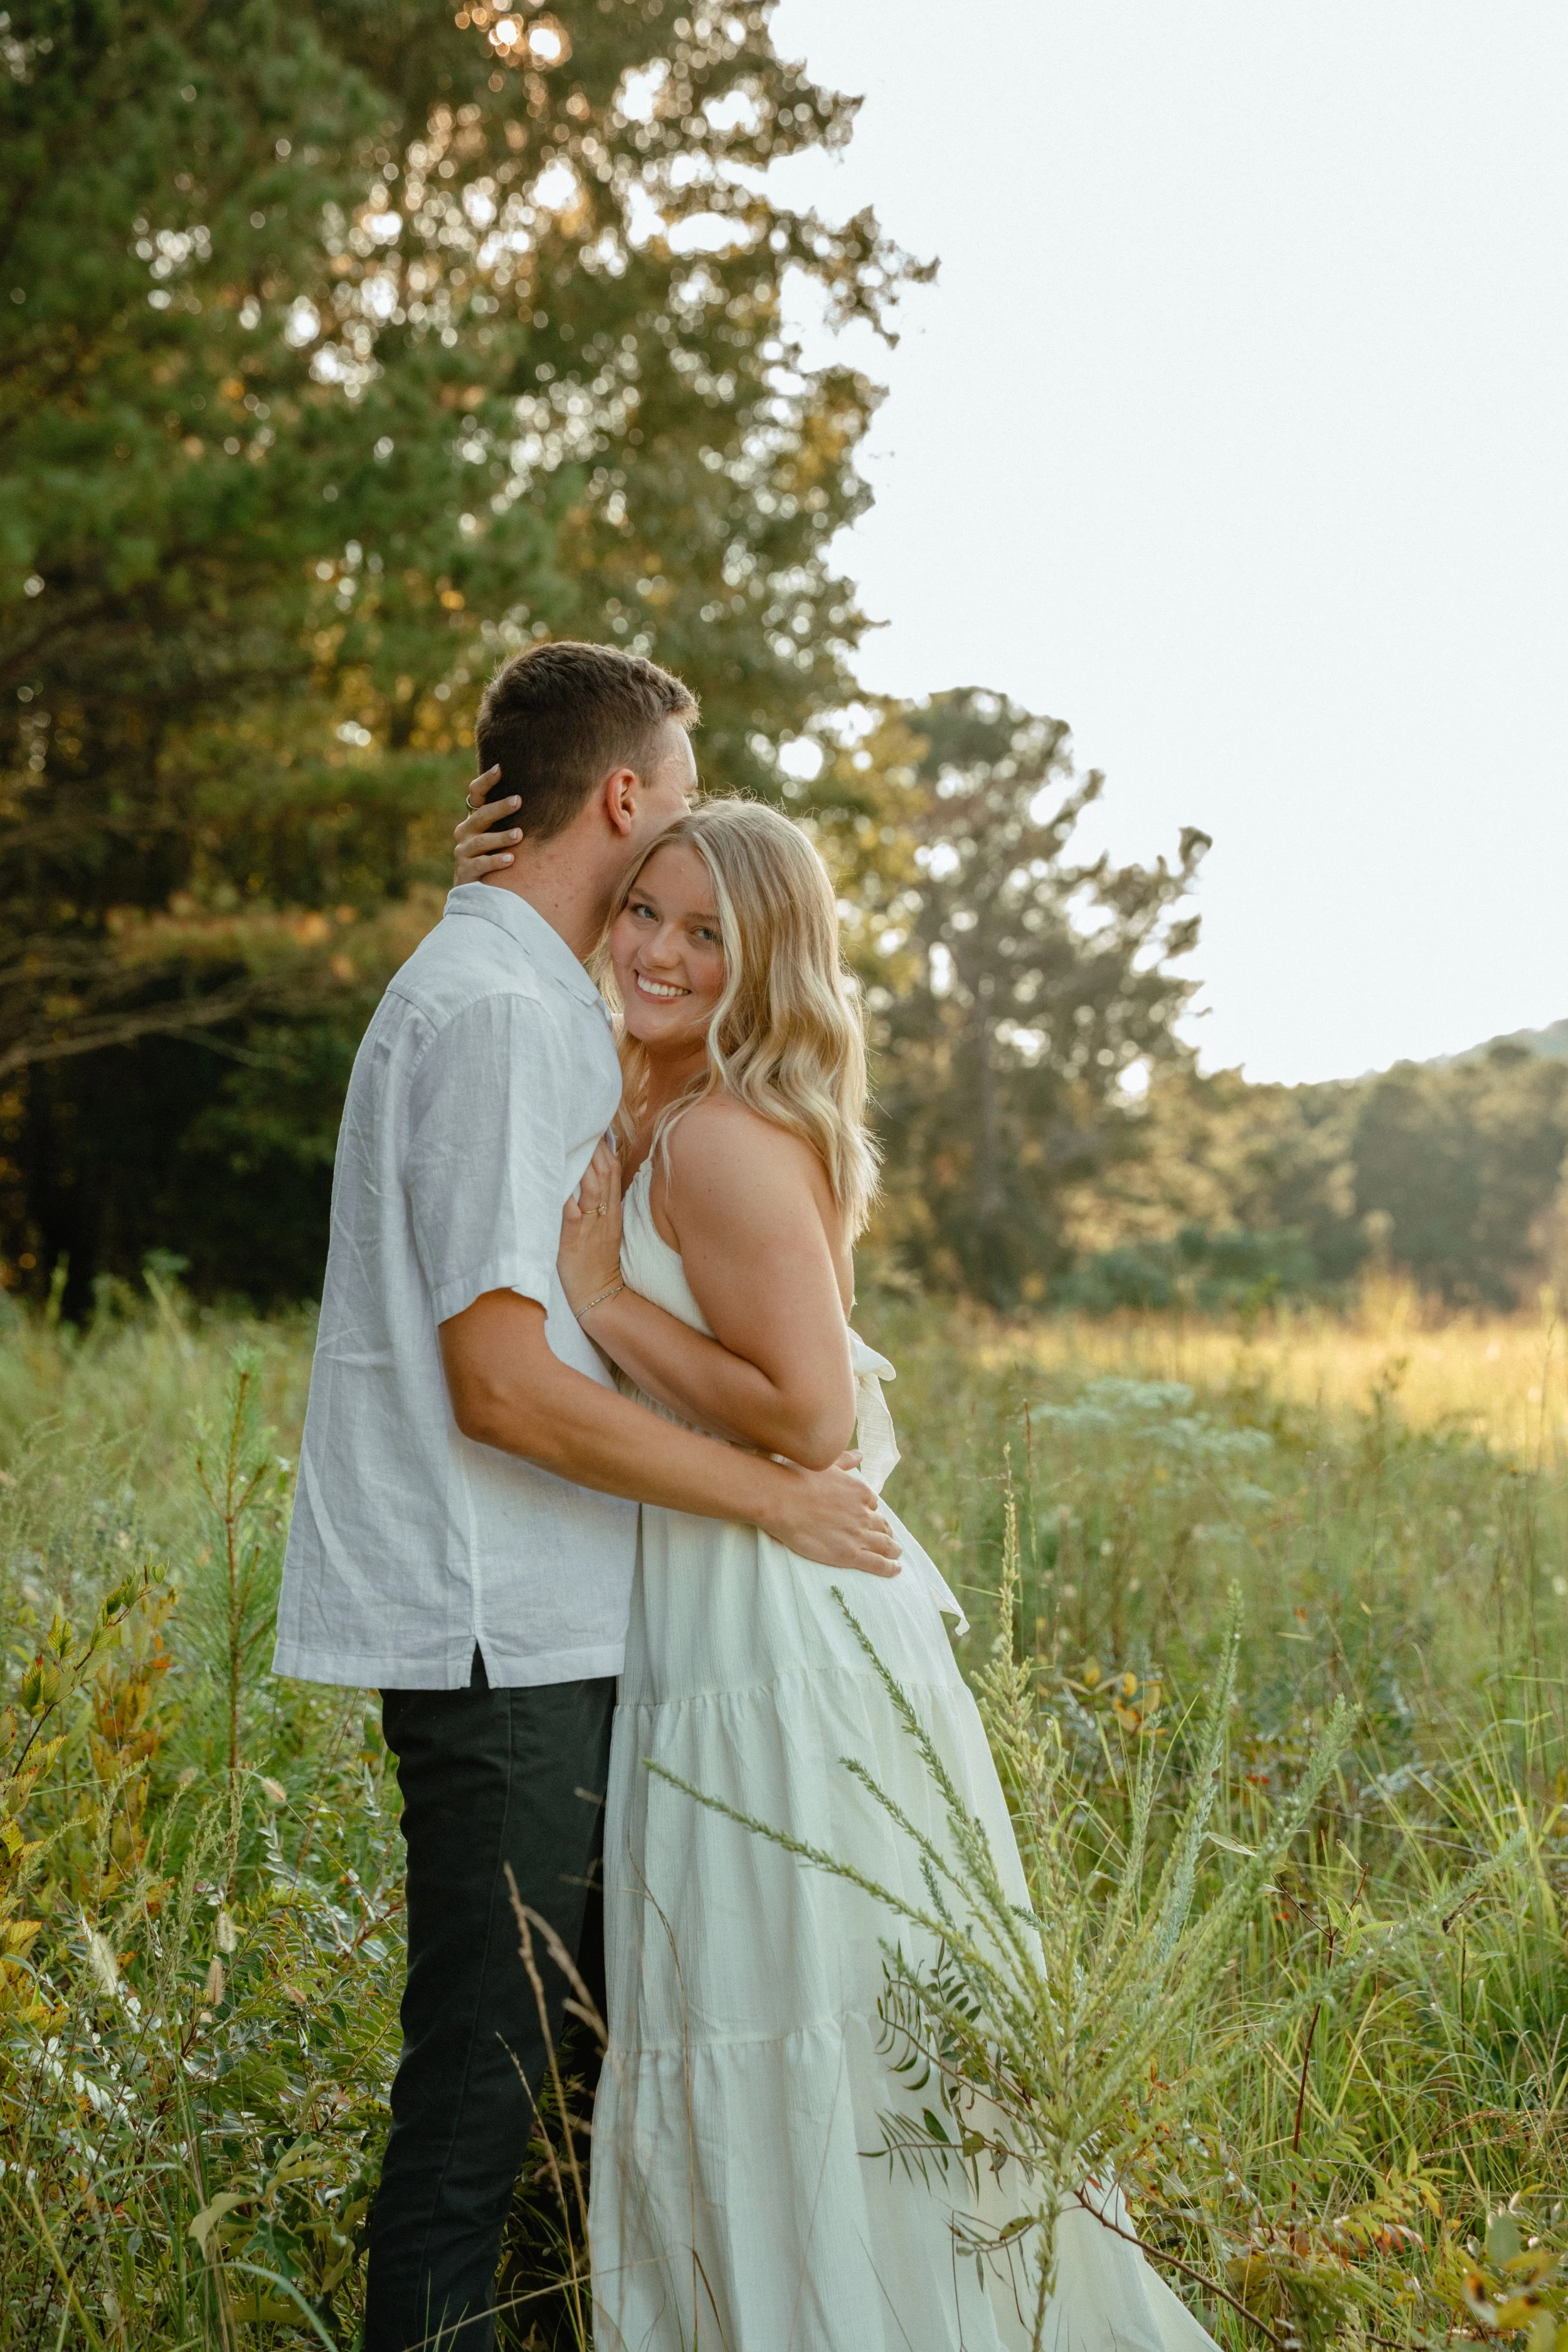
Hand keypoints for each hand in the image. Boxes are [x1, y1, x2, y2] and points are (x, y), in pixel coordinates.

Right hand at [454, 765, 521, 883]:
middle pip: (480, 816)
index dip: (486, 781)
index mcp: (474, 819)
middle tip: (518, 801)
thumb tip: (539, 793)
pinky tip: (511, 859)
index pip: (476, 795)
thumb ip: (509, 818)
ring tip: (519, 834)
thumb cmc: (493, 856)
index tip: (500, 768)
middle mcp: (465, 832)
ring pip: (481, 841)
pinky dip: (495, 861)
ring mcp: (463, 852)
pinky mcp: (465, 872)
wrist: (474, 892)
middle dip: (499, 808)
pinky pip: (480, 864)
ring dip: (501, 837)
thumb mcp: (499, 834)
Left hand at [559, 1138, 623, 1314]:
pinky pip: (572, 1212)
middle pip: (605, 1171)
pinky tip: (554, 1178)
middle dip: (593, 1146)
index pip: (612, 1168)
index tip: (589, 1127)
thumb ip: (599, 1201)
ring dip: (582, 1164)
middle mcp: (604, 1213)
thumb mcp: (605, 1227)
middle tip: (576, 1126)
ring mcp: (591, 1226)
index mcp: (612, 1209)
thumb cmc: (596, 1260)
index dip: (602, 1145)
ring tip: (567, 1143)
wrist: (600, 1295)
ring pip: (592, 1186)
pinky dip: (565, 1194)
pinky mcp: (574, 1240)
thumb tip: (589, 1175)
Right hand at [760, 1460, 902, 1577]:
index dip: (871, 1510)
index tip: (869, 1516)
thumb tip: (860, 1454)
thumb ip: (846, 1460)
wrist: (781, 1500)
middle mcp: (864, 1513)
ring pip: (884, 1544)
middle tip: (889, 1538)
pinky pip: (877, 1563)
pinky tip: (896, 1569)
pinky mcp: (850, 1554)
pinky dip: (890, 1568)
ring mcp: (858, 1535)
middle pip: (882, 1524)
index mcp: (860, 1491)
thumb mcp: (826, 1463)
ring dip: (893, 1549)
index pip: (872, 1504)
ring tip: (896, 1554)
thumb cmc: (797, 1478)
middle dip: (887, 1531)